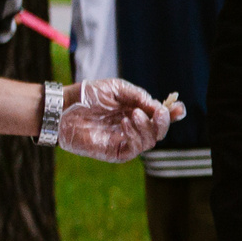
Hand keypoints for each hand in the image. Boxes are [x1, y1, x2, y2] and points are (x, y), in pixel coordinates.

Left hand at [60, 79, 180, 160]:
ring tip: (132, 115)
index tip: (179, 108)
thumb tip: (161, 108)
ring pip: (151, 141)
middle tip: (158, 112)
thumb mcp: (117, 88)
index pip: (159, 116)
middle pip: (159, 131)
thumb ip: (139, 97)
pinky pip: (135, 149)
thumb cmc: (86, 96)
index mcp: (136, 112)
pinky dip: (135, 136)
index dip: (171, 114)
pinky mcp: (115, 152)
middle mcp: (133, 128)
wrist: (62, 108)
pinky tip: (125, 123)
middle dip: (163, 122)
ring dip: (147, 127)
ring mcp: (125, 140)